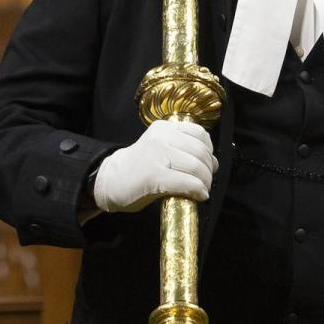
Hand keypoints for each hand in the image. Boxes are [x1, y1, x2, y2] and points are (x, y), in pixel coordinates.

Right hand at [92, 120, 217, 212]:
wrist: (111, 181)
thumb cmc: (139, 168)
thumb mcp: (160, 148)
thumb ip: (183, 150)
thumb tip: (213, 163)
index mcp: (164, 128)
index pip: (199, 134)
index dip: (209, 151)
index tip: (207, 164)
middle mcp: (161, 137)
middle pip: (200, 152)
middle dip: (209, 170)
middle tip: (206, 182)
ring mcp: (156, 155)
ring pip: (196, 167)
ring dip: (205, 182)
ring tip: (202, 190)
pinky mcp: (153, 175)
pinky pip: (186, 182)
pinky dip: (197, 190)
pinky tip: (199, 196)